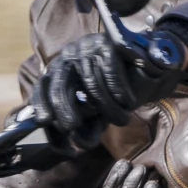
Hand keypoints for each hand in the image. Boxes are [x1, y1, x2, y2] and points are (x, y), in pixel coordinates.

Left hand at [33, 24, 187, 144]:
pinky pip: (110, 71)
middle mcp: (67, 56)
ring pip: (91, 83)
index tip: (49, 124)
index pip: (42, 91)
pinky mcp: (107, 43)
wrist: (145, 62)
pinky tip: (129, 103)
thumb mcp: (95, 110)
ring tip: (122, 120)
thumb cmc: (114, 90)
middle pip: (59, 87)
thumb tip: (76, 144)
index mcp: (58, 72)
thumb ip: (85, 125)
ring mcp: (86, 47)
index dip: (43, 109)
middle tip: (75, 128)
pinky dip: (120, 91)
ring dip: (108, 108)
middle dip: (65, 111)